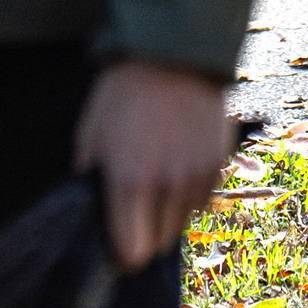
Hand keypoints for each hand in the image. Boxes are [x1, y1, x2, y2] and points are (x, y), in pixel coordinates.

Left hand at [72, 59, 232, 271]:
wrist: (174, 52)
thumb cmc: (124, 91)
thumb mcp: (91, 131)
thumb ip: (89, 175)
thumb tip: (89, 204)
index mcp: (129, 180)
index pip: (131, 250)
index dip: (122, 254)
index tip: (118, 246)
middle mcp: (167, 185)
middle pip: (157, 243)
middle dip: (144, 233)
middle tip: (135, 208)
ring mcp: (196, 176)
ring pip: (181, 224)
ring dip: (167, 214)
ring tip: (156, 180)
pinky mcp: (218, 165)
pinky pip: (201, 200)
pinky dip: (189, 194)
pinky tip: (177, 165)